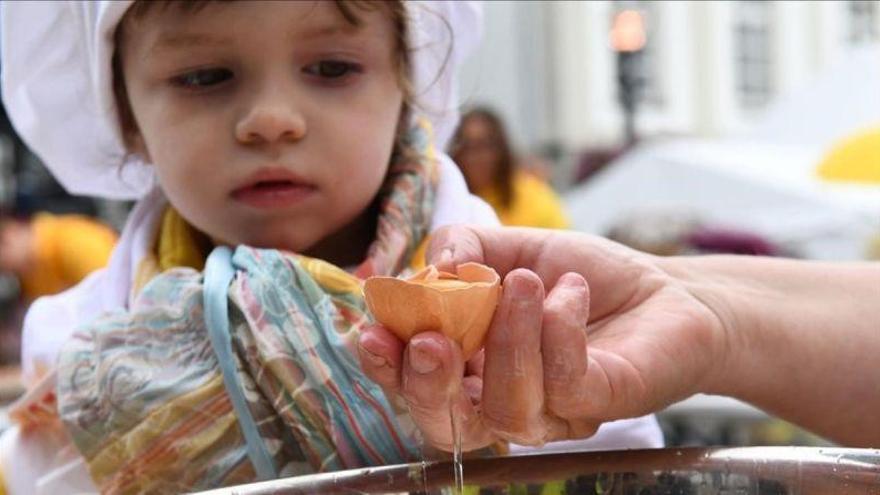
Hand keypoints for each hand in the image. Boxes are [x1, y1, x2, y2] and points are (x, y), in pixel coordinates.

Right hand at [358, 225, 728, 450]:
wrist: (664, 289)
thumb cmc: (581, 277)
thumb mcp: (513, 248)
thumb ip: (463, 248)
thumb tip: (430, 266)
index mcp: (471, 368)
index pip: (416, 384)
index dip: (387, 368)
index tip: (372, 332)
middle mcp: (504, 402)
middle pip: (448, 425)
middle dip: (428, 385)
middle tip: (429, 338)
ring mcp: (553, 413)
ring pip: (508, 407)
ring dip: (507, 338)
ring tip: (528, 281)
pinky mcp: (599, 405)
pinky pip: (564, 384)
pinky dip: (557, 331)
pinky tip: (569, 293)